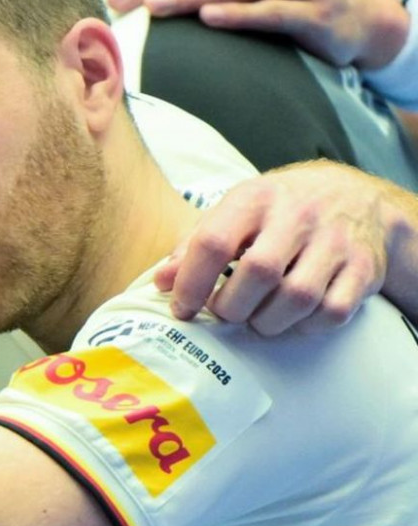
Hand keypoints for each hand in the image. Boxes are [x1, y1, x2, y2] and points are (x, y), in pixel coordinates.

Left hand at [156, 162, 385, 334]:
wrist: (356, 198)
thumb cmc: (278, 211)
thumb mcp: (233, 212)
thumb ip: (194, 244)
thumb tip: (162, 282)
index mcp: (256, 198)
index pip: (214, 242)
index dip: (191, 283)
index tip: (182, 308)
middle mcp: (298, 216)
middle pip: (258, 273)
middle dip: (231, 307)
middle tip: (224, 312)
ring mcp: (335, 242)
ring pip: (297, 298)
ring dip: (266, 322)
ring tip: (254, 317)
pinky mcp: (364, 269)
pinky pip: (331, 313)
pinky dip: (304, 327)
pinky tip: (289, 319)